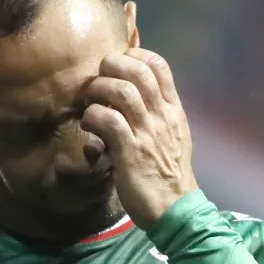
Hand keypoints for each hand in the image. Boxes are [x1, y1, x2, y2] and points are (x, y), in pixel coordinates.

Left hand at [80, 48, 198, 227]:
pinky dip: (93, 117)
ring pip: (122, 91)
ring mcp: (148, 133)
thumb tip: (136, 96)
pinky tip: (89, 125)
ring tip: (89, 101)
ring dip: (99, 90)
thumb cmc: (168, 175)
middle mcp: (163, 116)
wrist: (175, 208)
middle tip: (98, 80)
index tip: (117, 65)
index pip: (159, 66)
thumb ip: (158, 115)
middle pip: (138, 70)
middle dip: (111, 67)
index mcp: (174, 110)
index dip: (134, 56)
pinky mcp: (130, 151)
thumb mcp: (172, 137)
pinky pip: (108, 120)